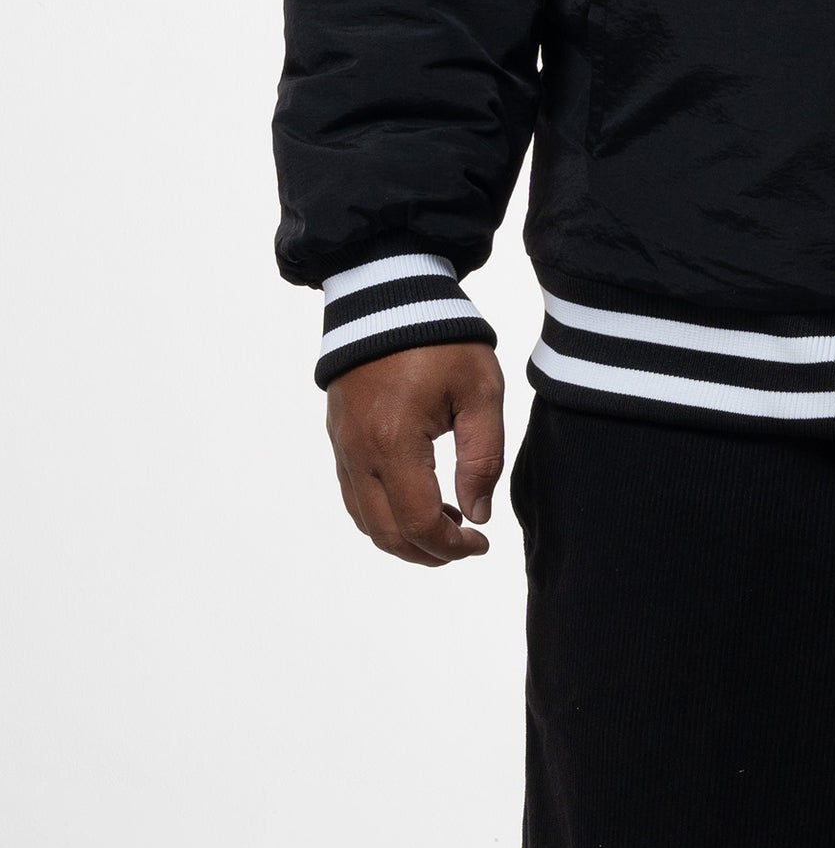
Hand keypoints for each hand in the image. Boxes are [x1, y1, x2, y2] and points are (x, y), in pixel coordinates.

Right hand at [325, 342, 505, 565]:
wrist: (389, 295)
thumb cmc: (441, 338)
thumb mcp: (480, 391)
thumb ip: (483, 457)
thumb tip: (477, 514)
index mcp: (395, 443)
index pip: (420, 523)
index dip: (453, 546)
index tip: (482, 543)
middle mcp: (360, 454)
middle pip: (388, 533)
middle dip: (429, 552)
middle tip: (466, 545)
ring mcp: (343, 448)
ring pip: (366, 521)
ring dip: (405, 536)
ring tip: (447, 523)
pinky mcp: (339, 438)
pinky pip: (354, 496)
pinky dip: (383, 514)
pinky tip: (417, 499)